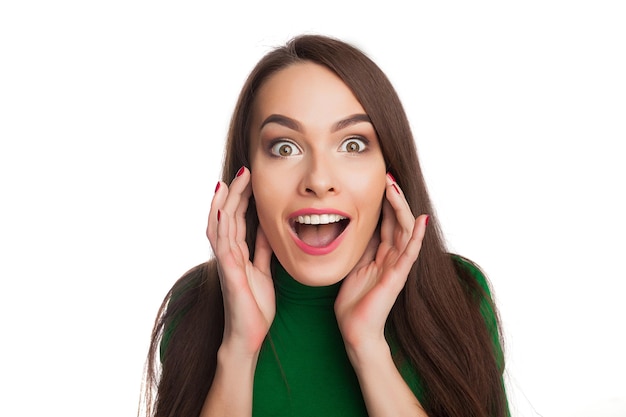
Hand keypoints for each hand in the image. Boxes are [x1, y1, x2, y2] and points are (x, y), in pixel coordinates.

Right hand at [206, 167, 275, 356]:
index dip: (243, 198)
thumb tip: (269, 229)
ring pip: (220, 226)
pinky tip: (224, 210)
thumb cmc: (254, 306)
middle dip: (234, 193)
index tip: (251, 179)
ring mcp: (226, 262)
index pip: (238, 219)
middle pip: (228, 216)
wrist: (247, 336)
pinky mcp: (228, 273)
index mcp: (239, 252)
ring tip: (229, 181)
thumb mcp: (264, 271)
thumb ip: (263, 250)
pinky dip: (221, 226)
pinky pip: (222, 246)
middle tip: (244, 171)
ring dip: (224, 203)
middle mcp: (229, 254)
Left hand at [335, 174, 427, 354]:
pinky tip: (421, 220)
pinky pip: (410, 253)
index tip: (381, 181)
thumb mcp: (354, 266)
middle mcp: (393, 258)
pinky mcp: (397, 277)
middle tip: (388, 176)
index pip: (388, 222)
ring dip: (401, 208)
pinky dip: (417, 236)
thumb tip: (359, 227)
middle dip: (394, 198)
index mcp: (382, 255)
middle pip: (398, 222)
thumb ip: (362, 249)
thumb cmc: (354, 302)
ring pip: (405, 231)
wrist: (355, 330)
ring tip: (395, 188)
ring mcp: (397, 267)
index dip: (386, 202)